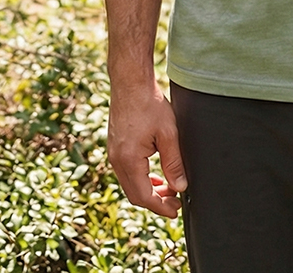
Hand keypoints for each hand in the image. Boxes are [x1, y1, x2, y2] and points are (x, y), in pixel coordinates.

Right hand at [107, 82, 187, 217]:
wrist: (130, 82)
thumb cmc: (149, 104)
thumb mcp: (168, 133)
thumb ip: (174, 162)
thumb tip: (180, 187)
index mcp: (129, 160)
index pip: (144, 196)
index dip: (161, 207)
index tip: (175, 211)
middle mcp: (117, 160)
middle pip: (135, 194)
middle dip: (156, 201)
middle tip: (175, 202)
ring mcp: (113, 153)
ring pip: (130, 184)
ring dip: (149, 189)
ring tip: (168, 188)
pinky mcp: (115, 146)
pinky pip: (127, 172)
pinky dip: (141, 178)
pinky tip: (155, 175)